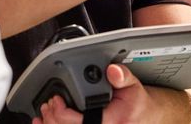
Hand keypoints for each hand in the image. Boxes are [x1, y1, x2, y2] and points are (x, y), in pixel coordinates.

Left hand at [32, 65, 190, 123]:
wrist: (145, 117)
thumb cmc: (138, 105)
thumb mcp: (134, 87)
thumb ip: (122, 77)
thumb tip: (113, 71)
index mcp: (109, 123)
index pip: (75, 123)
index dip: (59, 111)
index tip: (55, 99)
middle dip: (51, 117)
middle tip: (48, 104)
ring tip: (45, 115)